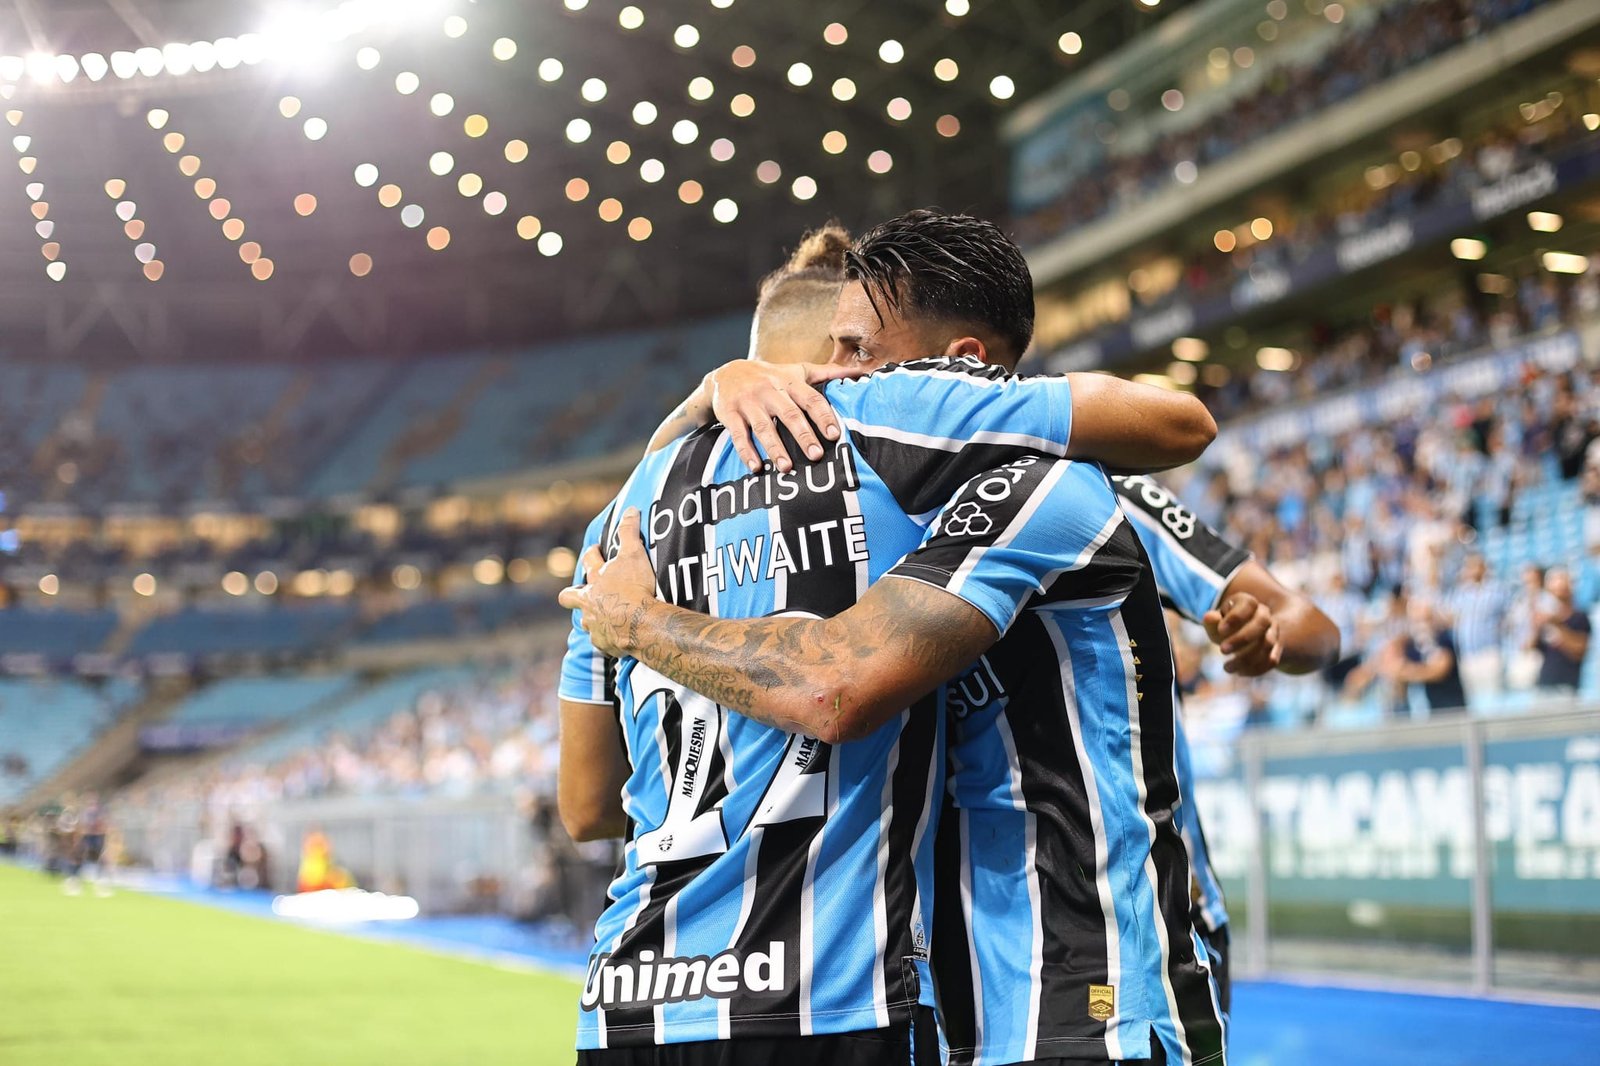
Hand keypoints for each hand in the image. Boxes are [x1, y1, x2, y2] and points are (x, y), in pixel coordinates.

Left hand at [557, 509, 658, 656]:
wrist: (640, 622)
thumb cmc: (635, 586)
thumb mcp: (634, 554)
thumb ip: (629, 532)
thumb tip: (630, 509)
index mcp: (595, 580)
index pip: (587, 561)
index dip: (591, 553)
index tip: (595, 550)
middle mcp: (588, 603)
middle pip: (569, 597)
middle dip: (572, 595)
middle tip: (582, 593)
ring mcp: (594, 625)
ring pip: (586, 621)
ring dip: (592, 618)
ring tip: (605, 619)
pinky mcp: (604, 643)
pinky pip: (602, 641)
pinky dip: (609, 638)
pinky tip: (619, 638)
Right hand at [704, 360, 866, 473]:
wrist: (726, 373)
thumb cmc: (769, 376)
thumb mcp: (795, 370)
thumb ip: (825, 373)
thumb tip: (858, 372)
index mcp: (788, 382)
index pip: (810, 399)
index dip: (823, 416)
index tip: (835, 434)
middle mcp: (769, 391)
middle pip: (789, 414)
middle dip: (803, 435)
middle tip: (816, 456)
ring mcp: (748, 403)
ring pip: (764, 427)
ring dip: (775, 448)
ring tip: (787, 467)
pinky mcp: (729, 414)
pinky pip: (738, 435)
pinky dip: (746, 452)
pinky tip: (756, 468)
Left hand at [1202, 592, 1282, 675]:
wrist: (1245, 635)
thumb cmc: (1227, 627)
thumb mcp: (1217, 623)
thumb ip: (1213, 621)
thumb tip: (1208, 617)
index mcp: (1249, 603)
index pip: (1248, 604)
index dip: (1235, 617)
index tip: (1221, 630)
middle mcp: (1265, 615)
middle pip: (1262, 623)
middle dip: (1242, 638)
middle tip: (1222, 650)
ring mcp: (1274, 632)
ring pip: (1268, 643)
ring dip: (1247, 658)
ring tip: (1227, 667)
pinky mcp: (1277, 649)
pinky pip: (1272, 660)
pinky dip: (1255, 669)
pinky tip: (1239, 673)